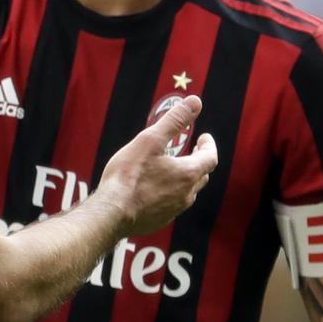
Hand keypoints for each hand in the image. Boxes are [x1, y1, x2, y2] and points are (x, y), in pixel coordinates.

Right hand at [95, 95, 217, 237]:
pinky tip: (155, 190)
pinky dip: (170, 194)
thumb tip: (195, 102)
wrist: (112, 212)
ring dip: (184, 179)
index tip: (204, 137)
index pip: (210, 158)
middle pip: (201, 176)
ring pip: (187, 192)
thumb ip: (174, 120)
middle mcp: (186, 194)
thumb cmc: (129, 174)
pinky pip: (172, 205)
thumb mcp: (150, 140)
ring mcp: (174, 210)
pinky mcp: (160, 220)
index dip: (209, 146)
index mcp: (187, 173)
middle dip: (198, 161)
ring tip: (172, 169)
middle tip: (191, 151)